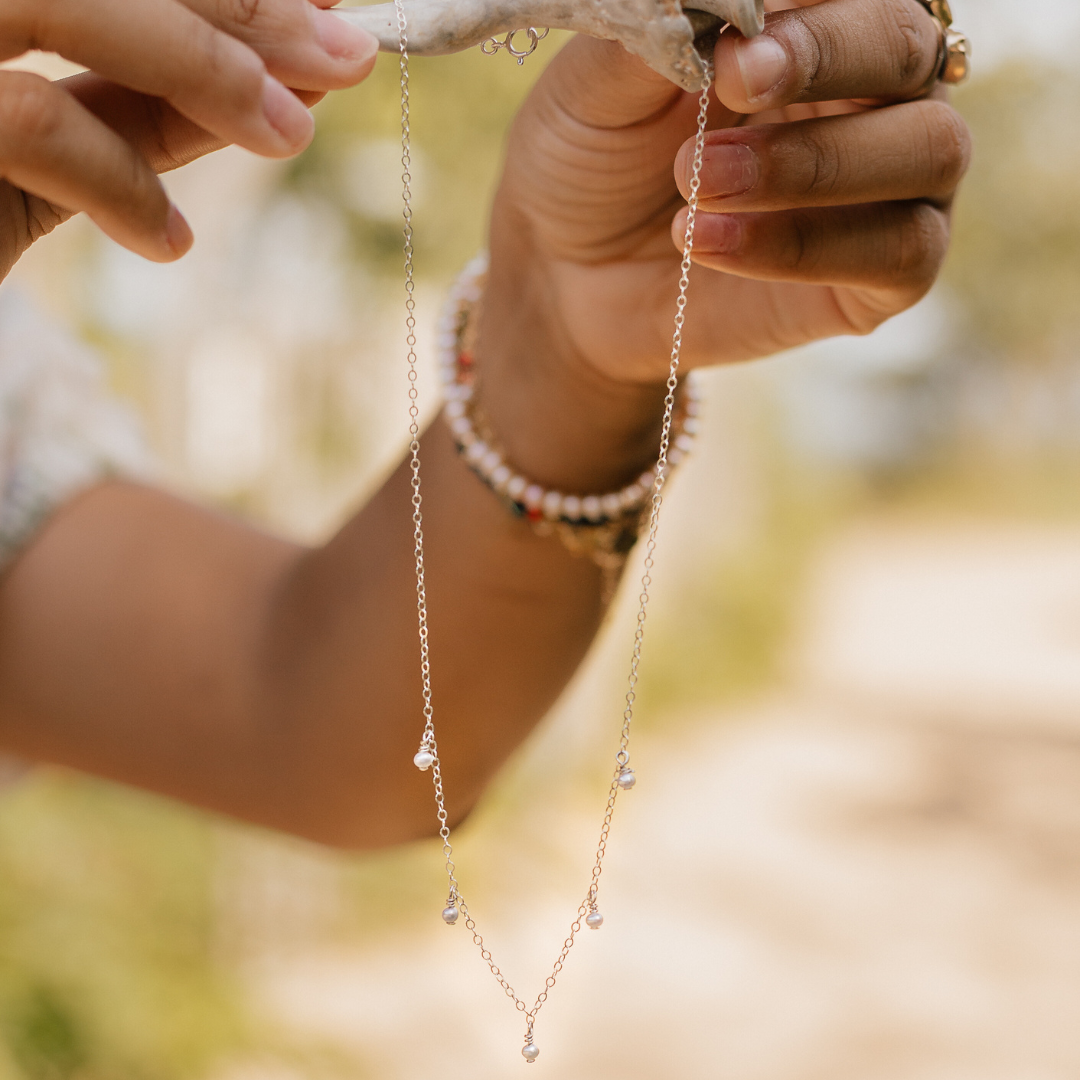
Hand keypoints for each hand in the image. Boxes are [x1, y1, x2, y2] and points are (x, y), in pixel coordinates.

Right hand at [0, 0, 376, 278]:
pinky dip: (116, 177)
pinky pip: (26, 120)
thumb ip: (139, 102)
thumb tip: (282, 84)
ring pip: (59, 0)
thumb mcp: (44, 148)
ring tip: (290, 133)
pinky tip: (170, 244)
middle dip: (232, 2)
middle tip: (346, 53)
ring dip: (196, 63)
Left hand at [479, 0, 970, 488]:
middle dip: (825, 58)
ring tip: (698, 183)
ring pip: (930, 147)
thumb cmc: (593, 161)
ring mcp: (894, 183)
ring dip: (811, 163)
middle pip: (912, 46)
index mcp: (814, 22)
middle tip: (732, 83)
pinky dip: (803, 246)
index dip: (807, 8)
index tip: (727, 38)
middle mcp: (876, 92)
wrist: (573, 277)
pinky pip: (899, 250)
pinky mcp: (887, 272)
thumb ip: (660, 28)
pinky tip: (708, 242)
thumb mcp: (598, 86)